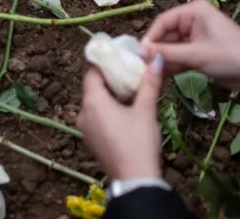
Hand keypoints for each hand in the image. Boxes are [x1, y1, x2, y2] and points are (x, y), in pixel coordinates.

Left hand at [78, 59, 163, 180]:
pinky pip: (97, 118)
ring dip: (111, 96)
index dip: (105, 62)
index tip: (121, 56)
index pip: (92, 72)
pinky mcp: (92, 142)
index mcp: (92, 102)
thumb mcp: (146, 110)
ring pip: (95, 104)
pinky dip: (108, 111)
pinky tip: (126, 112)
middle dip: (111, 79)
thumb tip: (156, 59)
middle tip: (131, 72)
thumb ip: (149, 83)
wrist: (135, 181)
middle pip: (93, 88)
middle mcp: (83, 114)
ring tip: (132, 91)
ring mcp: (85, 130)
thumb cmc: (138, 142)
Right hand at [141, 0, 239, 92]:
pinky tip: (160, 77)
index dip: (150, 38)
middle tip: (140, 68)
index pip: (163, 21)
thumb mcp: (195, 55)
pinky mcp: (199, 51)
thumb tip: (139, 51)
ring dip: (163, 60)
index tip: (137, 55)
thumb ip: (166, 53)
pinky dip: (172, 65)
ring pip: (171, 47)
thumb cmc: (229, 56)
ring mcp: (196, 36)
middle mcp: (193, 20)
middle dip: (155, 51)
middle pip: (165, 35)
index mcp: (194, 11)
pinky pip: (180, 56)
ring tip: (148, 74)